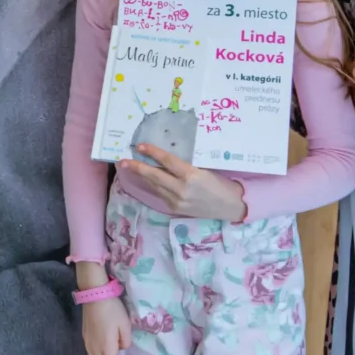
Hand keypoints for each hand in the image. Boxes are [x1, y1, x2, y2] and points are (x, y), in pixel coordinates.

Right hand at [79, 299, 130, 354]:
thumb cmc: (112, 310)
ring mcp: (88, 344)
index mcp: (105, 348)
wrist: (94, 296)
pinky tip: (109, 352)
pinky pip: (94, 354)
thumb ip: (126, 341)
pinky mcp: (85, 337)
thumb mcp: (126, 326)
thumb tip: (121, 348)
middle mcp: (94, 350)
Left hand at [118, 144, 246, 222]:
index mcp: (192, 176)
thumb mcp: (205, 170)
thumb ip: (186, 166)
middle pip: (155, 176)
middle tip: (123, 161)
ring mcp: (177, 201)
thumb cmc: (222, 184)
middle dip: (138, 168)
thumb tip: (166, 158)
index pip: (168, 162)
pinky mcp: (175, 208)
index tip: (140, 146)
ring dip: (141, 177)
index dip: (153, 153)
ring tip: (129, 168)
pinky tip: (144, 180)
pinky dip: (151, 185)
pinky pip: (160, 194)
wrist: (230, 206)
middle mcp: (182, 189)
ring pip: (155, 186)